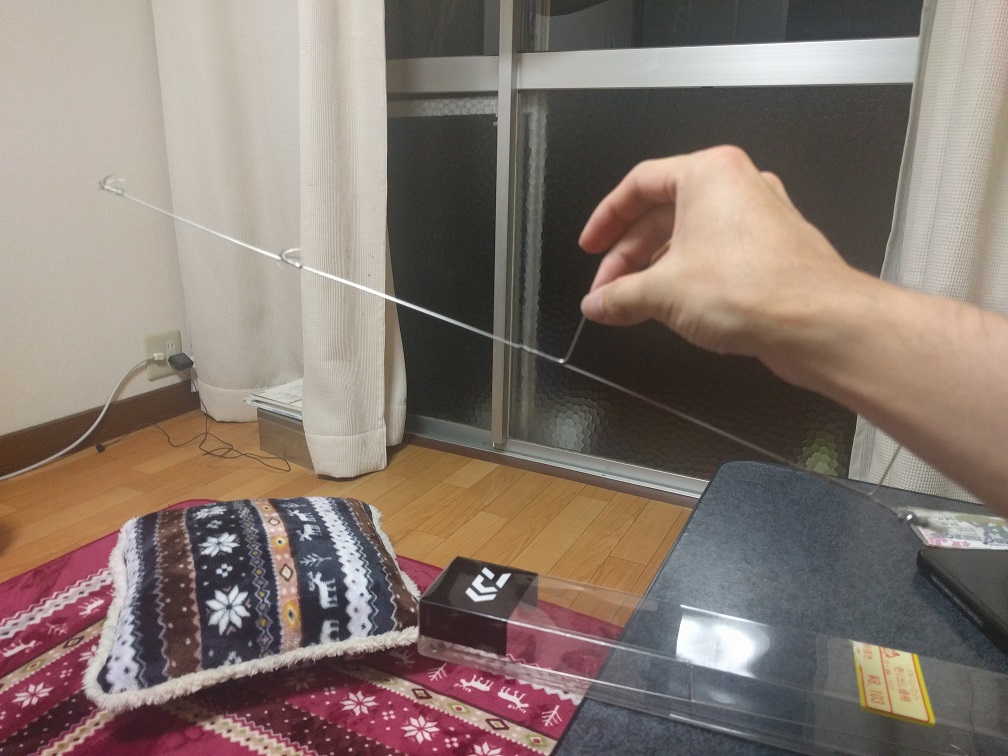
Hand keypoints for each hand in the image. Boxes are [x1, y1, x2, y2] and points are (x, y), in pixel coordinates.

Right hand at [578, 146, 859, 373]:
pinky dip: (688, 277)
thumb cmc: (751, 289)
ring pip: (690, 237)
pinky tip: (672, 308)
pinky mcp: (772, 251)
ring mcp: (759, 218)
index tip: (591, 246)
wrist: (817, 324)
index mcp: (708, 173)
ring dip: (656, 271)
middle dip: (629, 256)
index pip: (639, 184)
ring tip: (633, 305)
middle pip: (663, 213)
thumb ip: (621, 296)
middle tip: (607, 289)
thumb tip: (599, 304)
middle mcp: (737, 187)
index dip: (606, 218)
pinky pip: (716, 256)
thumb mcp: (663, 292)